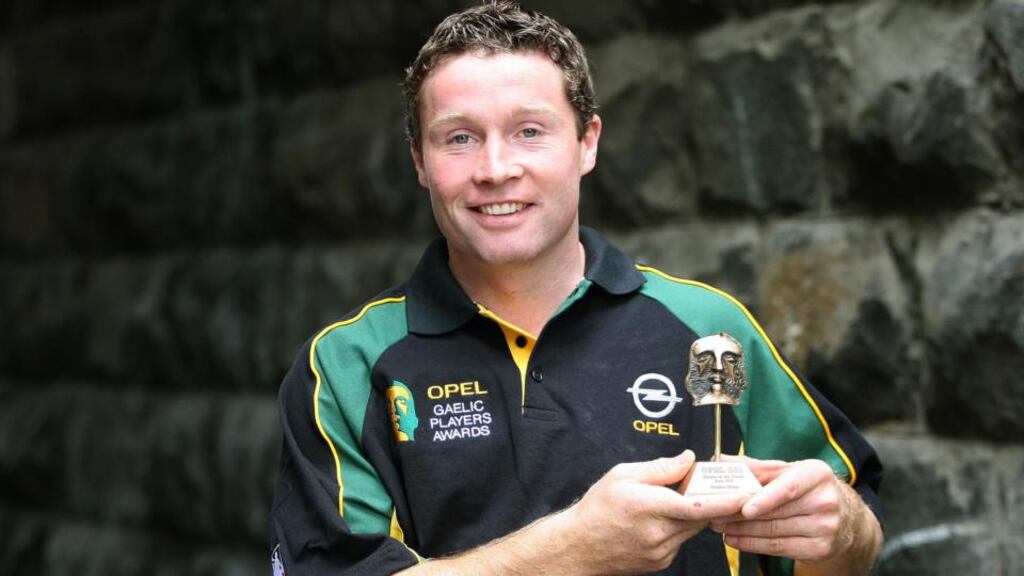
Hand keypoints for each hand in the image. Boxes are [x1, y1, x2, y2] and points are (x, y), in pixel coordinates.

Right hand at [561, 450, 751, 573]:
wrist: (579, 546)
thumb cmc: (597, 508)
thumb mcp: (622, 475)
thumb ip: (660, 468)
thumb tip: (689, 459)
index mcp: (651, 507)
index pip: (699, 505)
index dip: (726, 501)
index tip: (746, 495)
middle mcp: (660, 533)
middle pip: (700, 516)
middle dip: (708, 500)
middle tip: (707, 484)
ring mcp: (662, 552)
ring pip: (692, 529)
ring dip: (692, 514)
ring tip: (673, 501)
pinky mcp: (661, 562)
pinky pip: (681, 541)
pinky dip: (679, 528)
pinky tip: (660, 520)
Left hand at [709, 456, 880, 574]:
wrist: (844, 517)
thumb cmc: (807, 488)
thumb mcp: (788, 471)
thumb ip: (756, 467)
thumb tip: (721, 460)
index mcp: (817, 474)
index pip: (790, 487)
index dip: (766, 499)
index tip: (744, 507)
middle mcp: (826, 501)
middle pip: (775, 513)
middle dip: (738, 515)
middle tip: (713, 514)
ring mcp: (825, 528)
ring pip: (773, 532)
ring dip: (741, 531)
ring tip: (718, 526)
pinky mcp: (820, 549)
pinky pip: (778, 548)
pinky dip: (752, 545)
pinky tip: (734, 539)